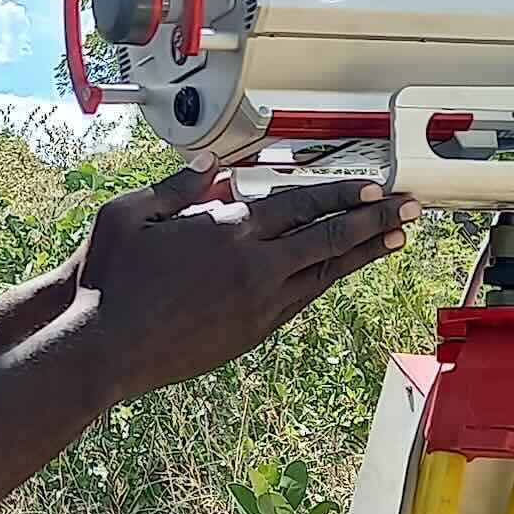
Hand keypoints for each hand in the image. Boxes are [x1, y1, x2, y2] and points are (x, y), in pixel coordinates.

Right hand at [71, 153, 417, 405]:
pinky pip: (300, 301)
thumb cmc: (110, 278)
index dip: (342, 194)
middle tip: (409, 208)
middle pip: (327, 238)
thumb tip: (212, 167)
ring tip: (394, 239)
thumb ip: (176, 185)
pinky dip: (327, 282)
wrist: (104, 346)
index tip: (374, 187)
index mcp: (227, 231)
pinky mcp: (249, 334)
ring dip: (362, 253)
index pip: (300, 205)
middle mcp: (253, 268)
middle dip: (374, 219)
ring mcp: (256, 305)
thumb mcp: (130, 213)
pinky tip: (337, 274)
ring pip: (323, 274)